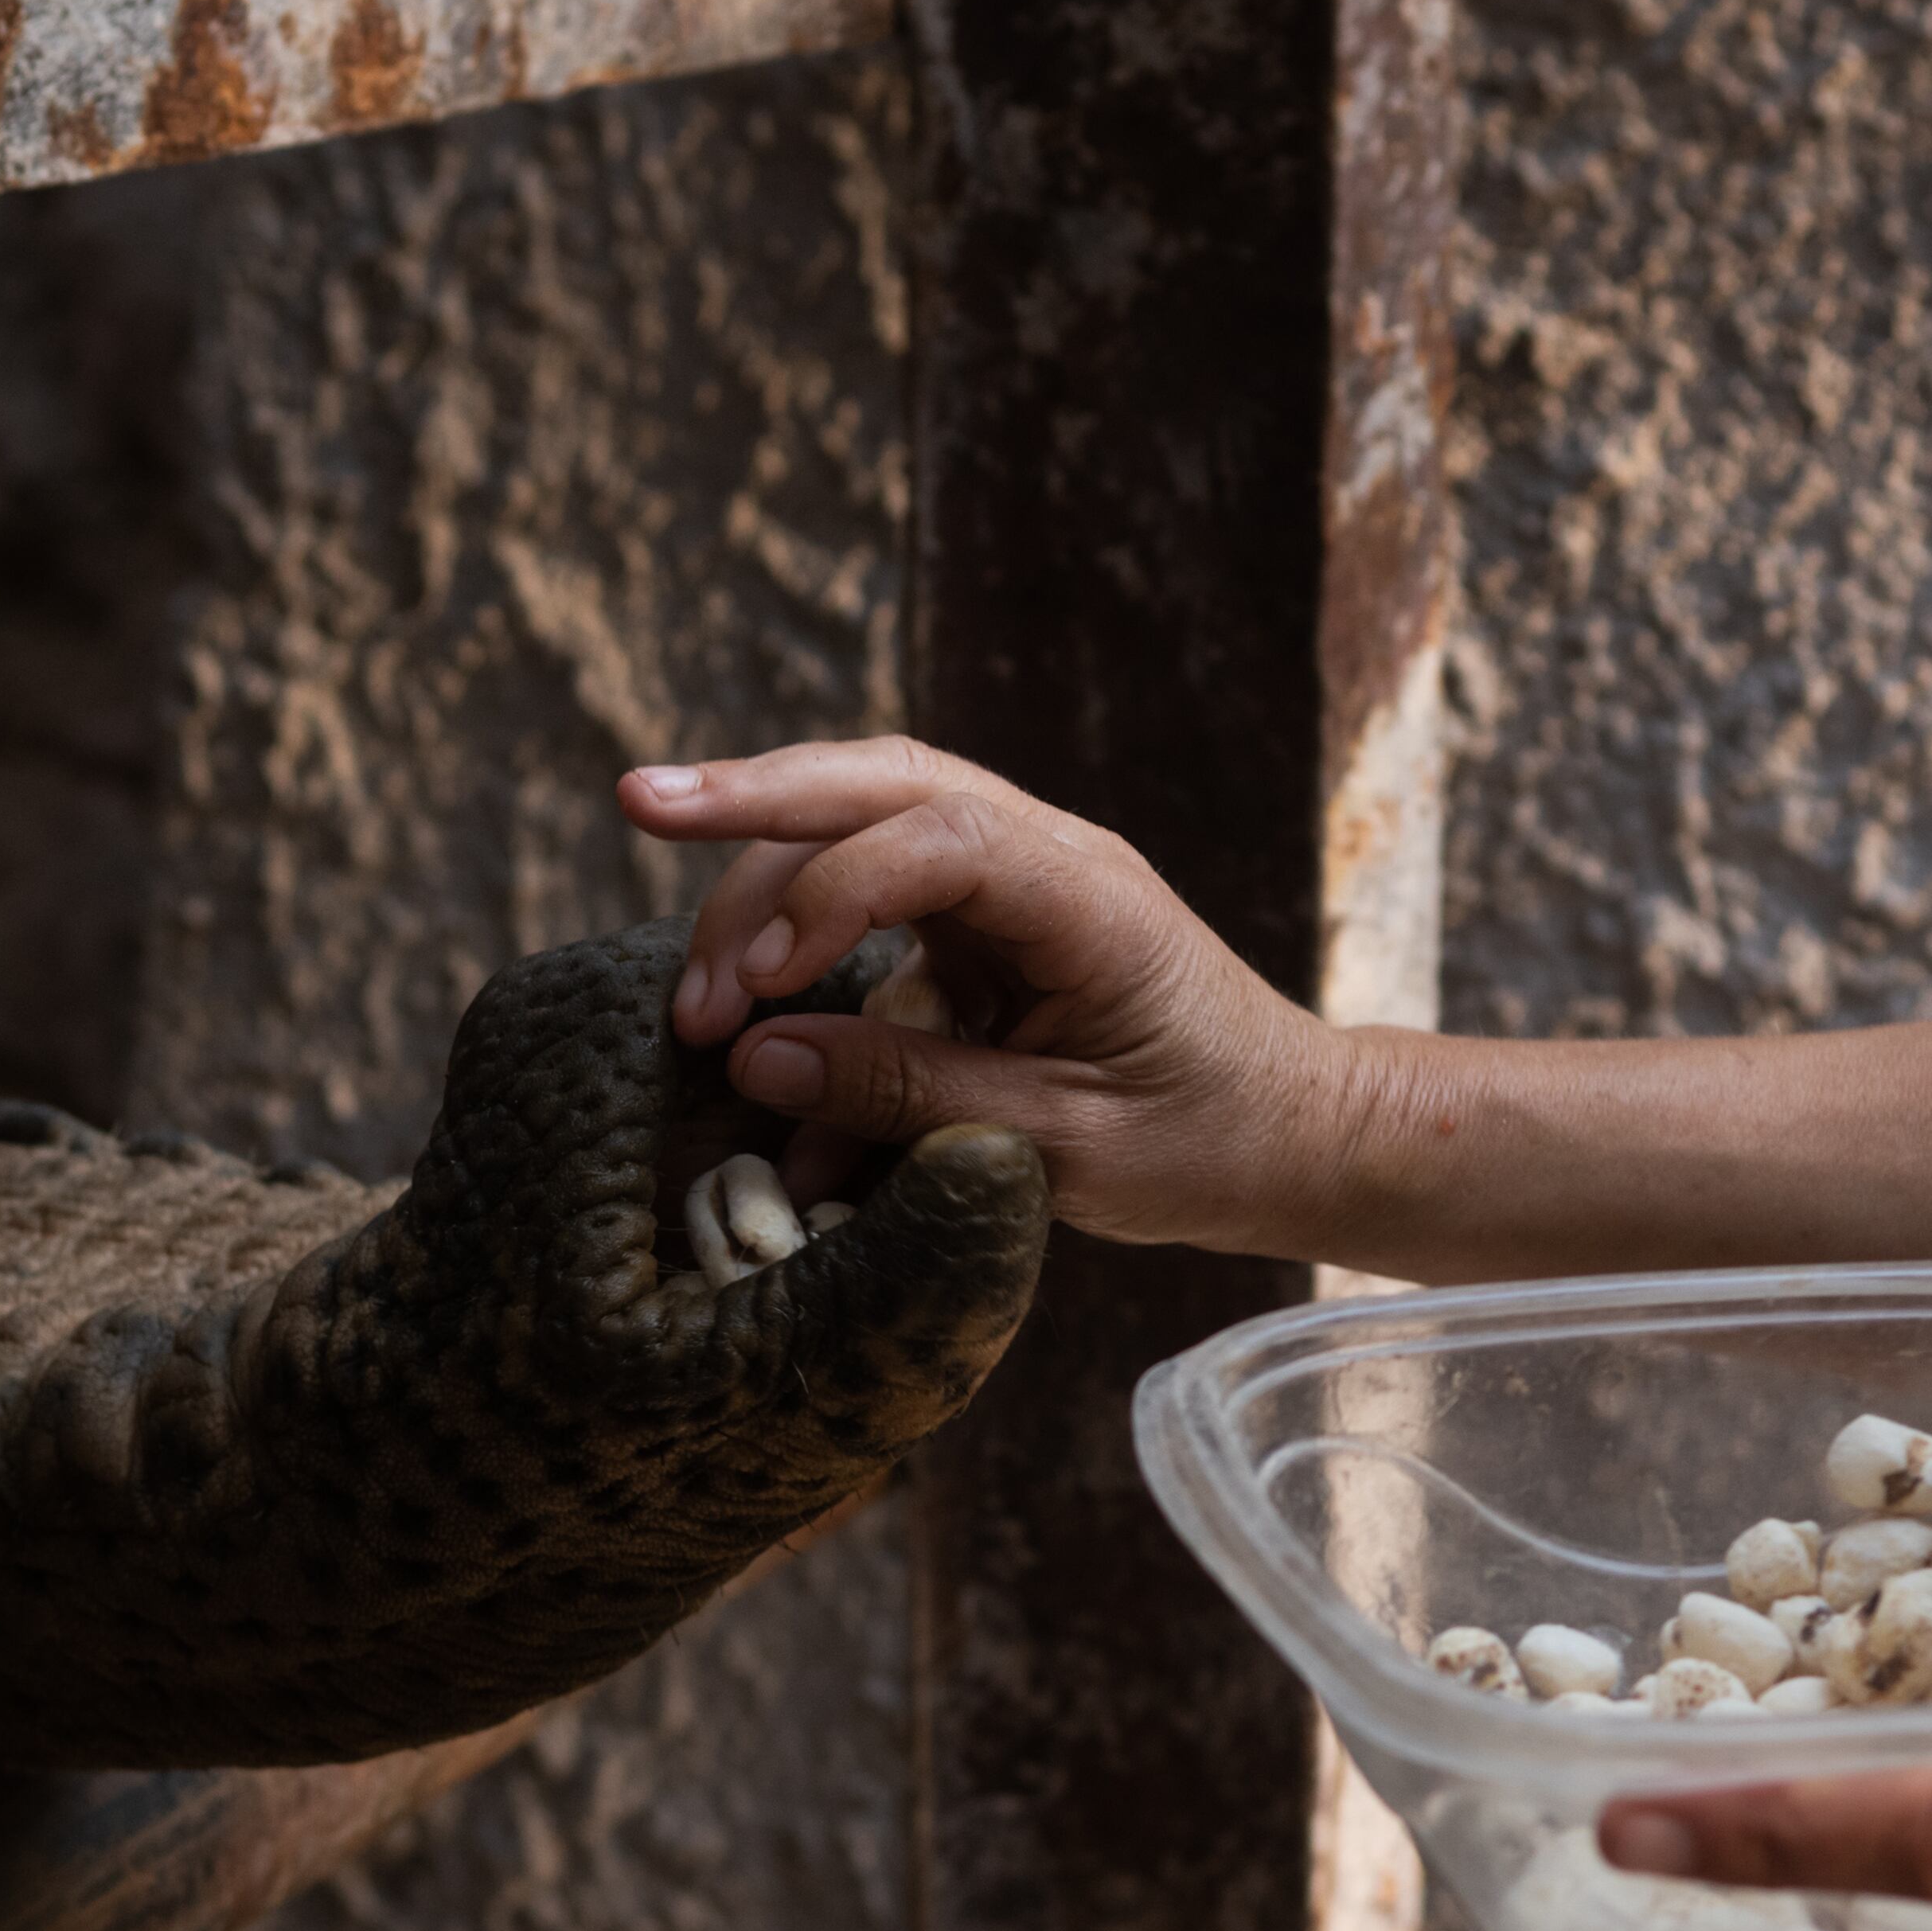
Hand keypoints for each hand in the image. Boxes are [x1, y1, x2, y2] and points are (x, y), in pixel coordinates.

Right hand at [617, 739, 1356, 1251]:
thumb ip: (911, 1097)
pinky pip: (872, 928)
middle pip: (878, 784)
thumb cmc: (1208, 1140)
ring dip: (759, 886)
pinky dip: (804, 972)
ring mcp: (1009, 889)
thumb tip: (757, 1055)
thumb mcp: (1062, 1146)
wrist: (1296, 1139)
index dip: (829, 893)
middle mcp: (1043, 860)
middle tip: (635, 801)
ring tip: (683, 997)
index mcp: (1088, 893)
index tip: (758, 984)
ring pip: (860, 832)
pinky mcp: (982, 934)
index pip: (933, 835)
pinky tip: (750, 1048)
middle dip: (754, 796)